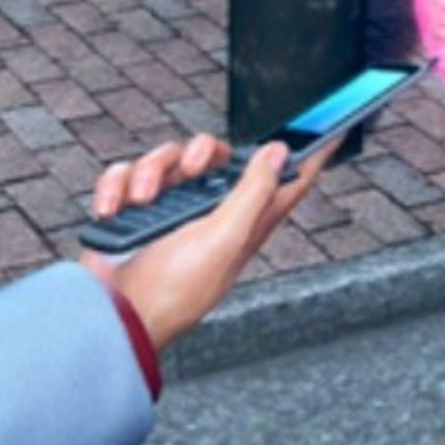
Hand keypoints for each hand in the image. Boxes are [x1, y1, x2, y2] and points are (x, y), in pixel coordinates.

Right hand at [79, 132, 332, 350]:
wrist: (115, 313)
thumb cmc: (173, 290)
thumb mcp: (225, 238)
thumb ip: (254, 192)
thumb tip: (278, 153)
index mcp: (242, 220)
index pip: (285, 183)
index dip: (306, 157)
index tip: (329, 131)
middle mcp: (208, 211)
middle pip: (216, 156)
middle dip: (199, 153)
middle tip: (192, 169)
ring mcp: (168, 209)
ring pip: (168, 160)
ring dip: (148, 173)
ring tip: (142, 201)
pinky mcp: (133, 209)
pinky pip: (127, 175)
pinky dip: (117, 188)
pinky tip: (115, 210)